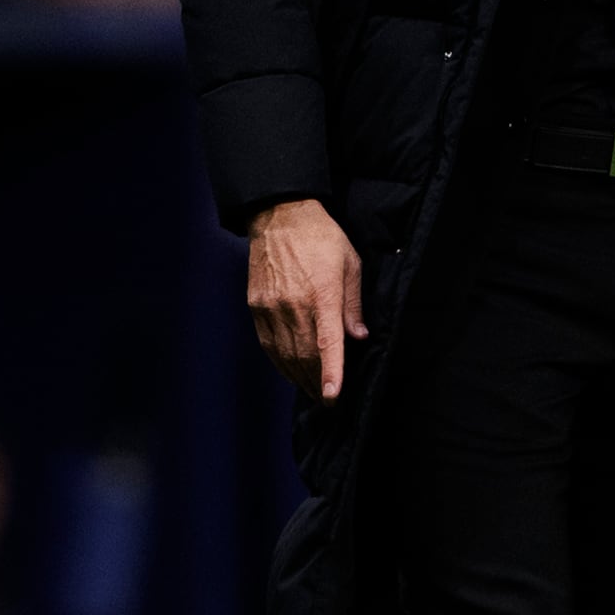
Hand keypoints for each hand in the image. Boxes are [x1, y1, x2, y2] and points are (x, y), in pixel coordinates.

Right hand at [249, 198, 366, 399]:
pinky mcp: (256, 306)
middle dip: (317, 382)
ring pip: (285, 353)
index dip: (331, 372)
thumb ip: (353, 304)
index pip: (327, 342)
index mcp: (322, 293)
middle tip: (327, 398)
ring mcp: (271, 306)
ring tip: (311, 390)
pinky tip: (290, 370)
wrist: (280, 216)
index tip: (332, 395)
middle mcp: (294, 304)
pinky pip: (268, 343)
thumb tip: (358, 337)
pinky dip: (280, 362)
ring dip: (298, 377)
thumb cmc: (321, 238)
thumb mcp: (350, 264)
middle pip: (305, 355)